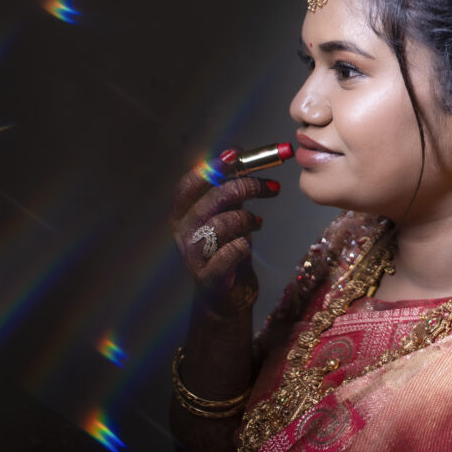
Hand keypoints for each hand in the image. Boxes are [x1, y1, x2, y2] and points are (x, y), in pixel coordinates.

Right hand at [172, 150, 280, 315]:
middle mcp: (182, 231)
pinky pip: (232, 251)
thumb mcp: (223, 216)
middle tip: (271, 187)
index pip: (191, 182)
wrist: (225, 298)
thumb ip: (226, 190)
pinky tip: (246, 245)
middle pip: (214, 198)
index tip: (237, 154)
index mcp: (181, 213)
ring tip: (257, 222)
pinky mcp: (209, 276)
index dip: (214, 166)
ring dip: (248, 218)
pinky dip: (244, 245)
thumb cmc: (225, 250)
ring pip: (224, 222)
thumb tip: (239, 154)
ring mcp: (193, 254)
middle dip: (246, 186)